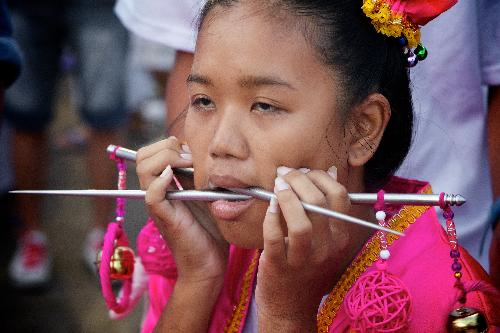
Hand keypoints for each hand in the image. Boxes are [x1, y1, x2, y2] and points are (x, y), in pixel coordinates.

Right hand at [137, 137, 227, 285]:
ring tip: (186, 165)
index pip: (151, 152)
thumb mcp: (207, 194)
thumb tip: (199, 152)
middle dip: (167, 147)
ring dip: (166, 158)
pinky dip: (161, 181)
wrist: (209, 263)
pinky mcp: (165, 217)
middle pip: (143, 155)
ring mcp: (159, 204)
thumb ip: (199, 175)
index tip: (193, 153)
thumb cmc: (210, 230)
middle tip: (189, 159)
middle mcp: (157, 192)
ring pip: (144, 168)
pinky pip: (152, 194)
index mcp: (165, 185)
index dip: (170, 145)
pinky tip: (175, 178)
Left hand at [256, 166, 351, 330]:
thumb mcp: (324, 240)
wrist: (290, 306)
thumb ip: (326, 208)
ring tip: (277, 186)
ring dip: (287, 196)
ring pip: (301, 221)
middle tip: (284, 173)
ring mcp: (303, 259)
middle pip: (319, 203)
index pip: (340, 196)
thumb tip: (330, 171)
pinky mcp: (279, 266)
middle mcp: (327, 248)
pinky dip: (270, 217)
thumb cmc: (306, 267)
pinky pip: (274, 237)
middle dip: (299, 179)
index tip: (303, 171)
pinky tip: (269, 206)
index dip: (320, 176)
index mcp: (340, 237)